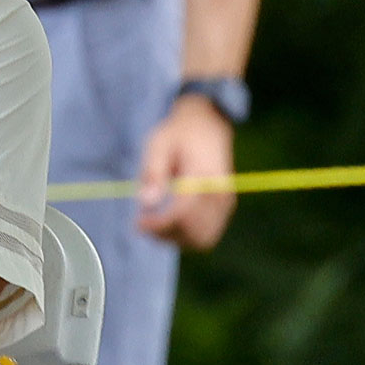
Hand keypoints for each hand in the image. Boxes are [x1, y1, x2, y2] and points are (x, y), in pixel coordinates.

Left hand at [137, 95, 239, 250]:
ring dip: (176, 239)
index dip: (159, 225)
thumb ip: (153, 173)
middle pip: (194, 232)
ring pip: (202, 239)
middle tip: (144, 224)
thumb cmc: (179, 135)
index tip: (138, 223)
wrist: (208, 125)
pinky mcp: (225, 209)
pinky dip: (187, 237)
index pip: (183, 214)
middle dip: (166, 234)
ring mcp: (226, 204)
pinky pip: (207, 236)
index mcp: (205, 176)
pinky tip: (170, 224)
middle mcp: (220, 194)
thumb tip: (146, 203)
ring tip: (155, 225)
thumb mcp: (158, 145)